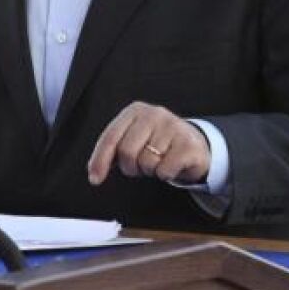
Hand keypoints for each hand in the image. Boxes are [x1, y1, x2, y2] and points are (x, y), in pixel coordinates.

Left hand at [87, 101, 210, 185]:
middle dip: (131, 167)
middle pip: (127, 152)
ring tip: (159, 161)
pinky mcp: (188, 143)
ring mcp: (173, 127)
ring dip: (150, 170)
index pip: (111, 136)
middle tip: (141, 166)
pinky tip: (172, 164)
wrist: (194, 144)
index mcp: (135, 111)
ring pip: (147, 163)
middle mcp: (154, 114)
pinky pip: (164, 170)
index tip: (95, 178)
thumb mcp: (135, 139)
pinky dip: (166, 174)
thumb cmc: (159, 143)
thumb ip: (114, 149)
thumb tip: (94, 170)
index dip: (100, 160)